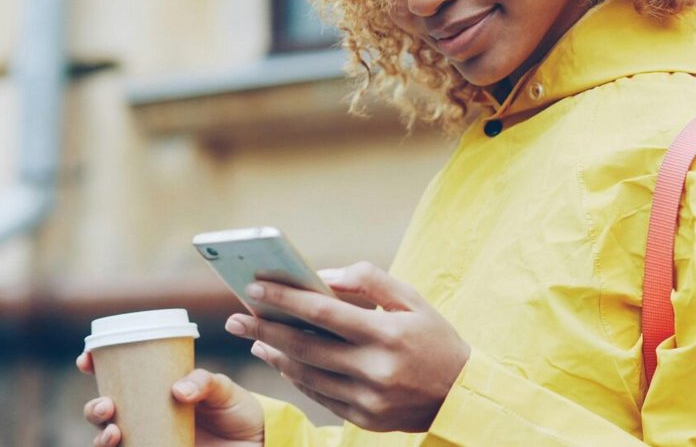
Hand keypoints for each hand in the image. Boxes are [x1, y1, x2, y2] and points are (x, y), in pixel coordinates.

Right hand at [76, 352, 264, 446]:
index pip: (118, 375)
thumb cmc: (238, 410)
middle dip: (93, 408)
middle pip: (104, 413)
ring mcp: (150, 438)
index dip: (95, 365)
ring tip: (114, 431)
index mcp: (156, 388)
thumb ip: (204, 383)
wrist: (257, 443)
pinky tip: (122, 446)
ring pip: (110, 440)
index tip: (86, 359)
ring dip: (101, 437)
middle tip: (105, 406)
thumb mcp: (224, 389)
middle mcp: (147, 414)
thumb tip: (179, 390)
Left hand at [228, 261, 470, 432]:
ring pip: (307, 374)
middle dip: (264, 329)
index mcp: (388, 333)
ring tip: (252, 339)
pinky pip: (320, 396)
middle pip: (305, 346)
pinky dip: (296, 378)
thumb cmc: (435, 338)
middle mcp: (375, 368)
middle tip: (234, 318)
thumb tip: (324, 277)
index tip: (254, 286)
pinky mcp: (364, 418)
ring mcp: (368, 398)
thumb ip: (369, 280)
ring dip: (274, 355)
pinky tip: (281, 361)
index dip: (285, 298)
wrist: (461, 396)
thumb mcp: (412, 300)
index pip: (324, 312)